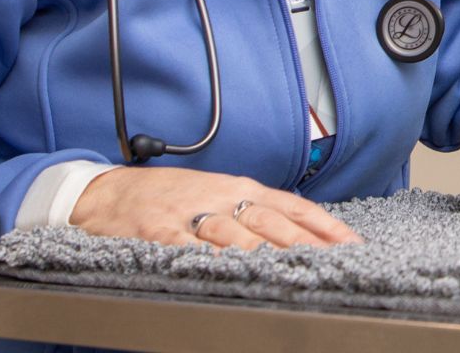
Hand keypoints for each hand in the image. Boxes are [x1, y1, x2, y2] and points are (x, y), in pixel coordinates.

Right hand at [70, 166, 362, 249]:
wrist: (107, 192)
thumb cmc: (168, 198)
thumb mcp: (218, 195)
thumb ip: (256, 212)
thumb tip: (303, 234)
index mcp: (239, 188)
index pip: (292, 206)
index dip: (324, 225)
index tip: (351, 245)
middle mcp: (221, 198)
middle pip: (272, 222)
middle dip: (306, 244)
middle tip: (335, 263)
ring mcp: (189, 215)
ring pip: (236, 235)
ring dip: (267, 254)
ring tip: (294, 271)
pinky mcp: (157, 232)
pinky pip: (187, 248)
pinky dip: (208, 260)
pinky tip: (227, 272)